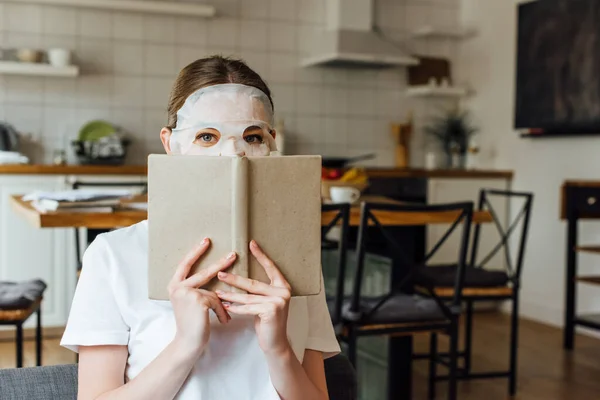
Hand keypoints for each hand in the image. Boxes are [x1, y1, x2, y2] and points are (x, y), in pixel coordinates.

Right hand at [168, 238, 235, 355]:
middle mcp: (177, 287)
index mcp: (174, 285)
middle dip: (220, 263)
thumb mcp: (193, 303)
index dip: (195, 252)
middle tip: (234, 253)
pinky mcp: (198, 300)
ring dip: (223, 302)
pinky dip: (222, 311)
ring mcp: (187, 293)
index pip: (185, 264)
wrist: (188, 343)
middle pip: (203, 272)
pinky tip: (224, 321)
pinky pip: (217, 301)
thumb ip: (200, 290)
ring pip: (213, 291)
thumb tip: (218, 280)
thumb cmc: (193, 324)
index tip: (206, 240)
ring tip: (230, 309)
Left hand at [216, 240, 291, 355]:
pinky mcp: (271, 310)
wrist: (275, 343)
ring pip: (248, 297)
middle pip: (253, 283)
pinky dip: (235, 308)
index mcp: (283, 285)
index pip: (270, 267)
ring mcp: (278, 300)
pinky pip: (248, 308)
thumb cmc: (267, 322)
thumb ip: (258, 291)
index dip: (260, 255)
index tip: (251, 243)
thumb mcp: (265, 302)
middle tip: (220, 273)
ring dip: (230, 295)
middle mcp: (283, 291)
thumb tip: (239, 278)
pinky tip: (224, 306)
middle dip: (235, 279)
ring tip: (217, 292)